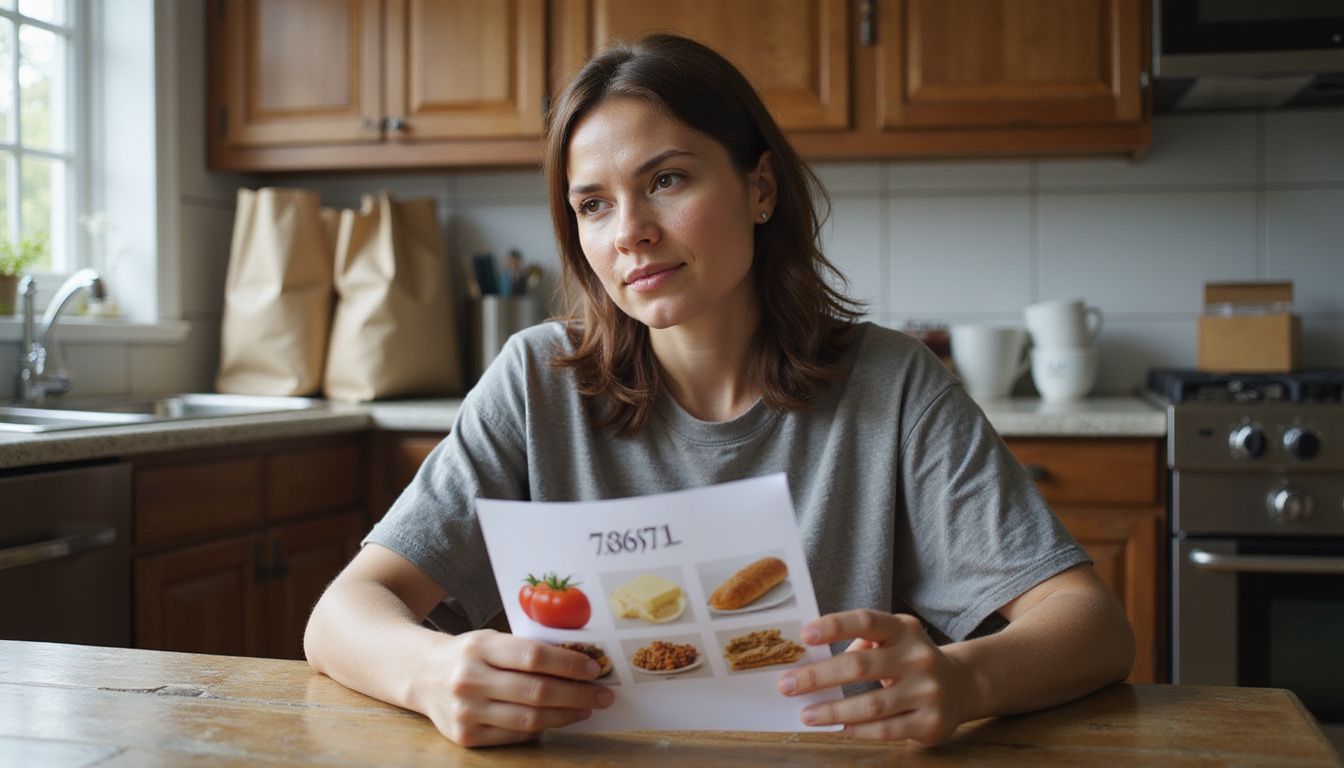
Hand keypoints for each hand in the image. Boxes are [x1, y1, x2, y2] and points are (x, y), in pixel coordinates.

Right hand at [411, 629, 614, 746]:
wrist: (423, 675)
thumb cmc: (470, 654)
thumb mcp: (492, 639)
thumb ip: (527, 650)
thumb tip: (579, 664)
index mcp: (480, 647)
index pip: (533, 656)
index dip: (569, 664)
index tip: (594, 669)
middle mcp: (470, 679)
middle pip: (536, 691)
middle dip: (577, 694)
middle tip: (603, 695)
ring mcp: (466, 711)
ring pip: (529, 719)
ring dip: (565, 715)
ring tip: (586, 709)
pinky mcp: (465, 736)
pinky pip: (514, 735)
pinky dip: (541, 728)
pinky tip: (557, 720)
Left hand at [776, 610, 974, 744]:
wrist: (961, 686)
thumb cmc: (908, 660)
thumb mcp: (893, 639)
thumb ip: (860, 643)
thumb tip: (810, 661)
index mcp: (904, 629)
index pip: (866, 621)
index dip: (835, 626)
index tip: (804, 634)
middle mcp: (918, 657)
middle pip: (860, 665)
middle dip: (818, 676)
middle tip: (787, 685)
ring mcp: (927, 691)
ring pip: (871, 704)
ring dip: (833, 711)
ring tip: (806, 714)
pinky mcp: (930, 721)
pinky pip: (885, 729)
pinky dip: (857, 730)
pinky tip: (837, 728)